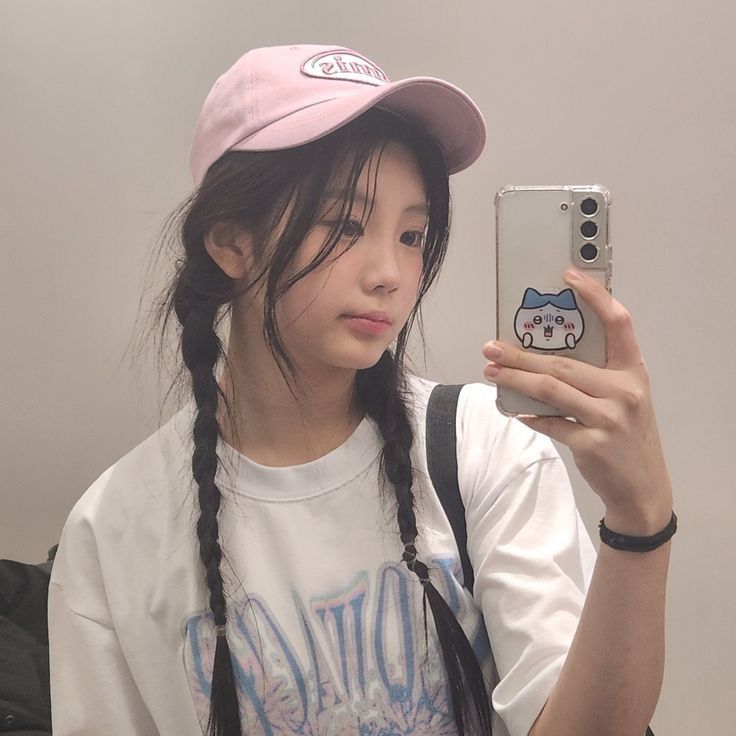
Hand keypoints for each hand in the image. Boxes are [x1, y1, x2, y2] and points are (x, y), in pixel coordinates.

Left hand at [482, 269, 671, 523]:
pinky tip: (515, 412)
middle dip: (522, 354)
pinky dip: (530, 417)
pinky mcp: (592, 444)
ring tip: (491, 371)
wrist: (643, 488)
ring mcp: (609, 418)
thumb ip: (595, 376)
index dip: (595, 296)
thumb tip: (541, 358)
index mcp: (633, 371)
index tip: (568, 275)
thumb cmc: (627, 435)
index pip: (619, 323)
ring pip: (551, 389)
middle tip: (491, 346)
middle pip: (564, 363)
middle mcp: (624, 391)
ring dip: (515, 379)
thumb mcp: (625, 399)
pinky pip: (551, 423)